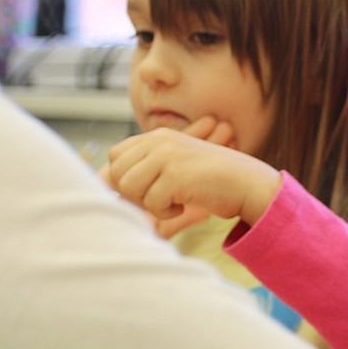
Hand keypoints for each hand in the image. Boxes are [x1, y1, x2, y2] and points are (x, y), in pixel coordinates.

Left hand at [103, 117, 281, 238]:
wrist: (247, 183)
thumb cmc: (210, 180)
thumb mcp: (174, 164)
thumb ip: (145, 168)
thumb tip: (100, 182)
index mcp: (158, 136)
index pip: (116, 156)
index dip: (124, 178)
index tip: (147, 190)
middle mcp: (160, 141)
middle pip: (117, 172)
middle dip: (133, 193)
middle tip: (160, 198)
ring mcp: (168, 156)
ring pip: (129, 187)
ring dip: (149, 202)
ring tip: (172, 200)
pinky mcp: (177, 175)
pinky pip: (152, 202)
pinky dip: (167, 212)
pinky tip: (184, 205)